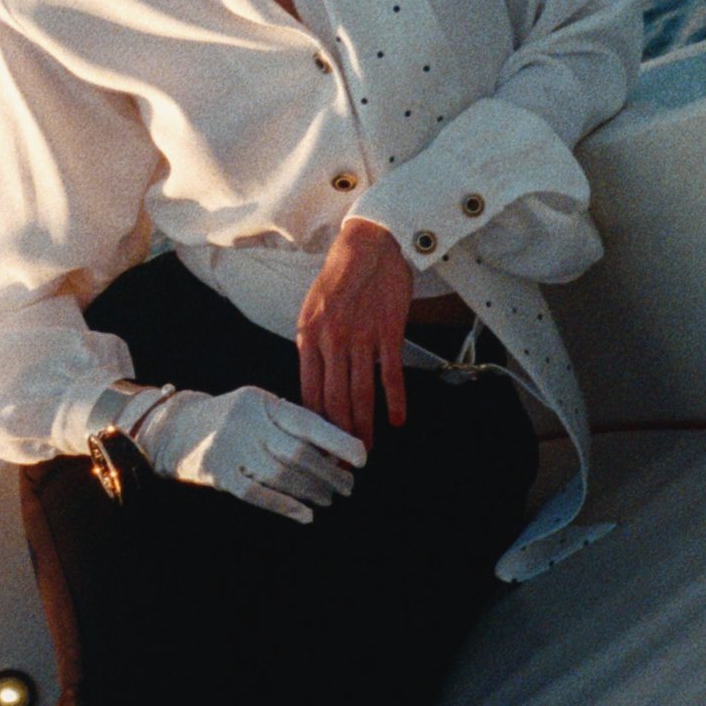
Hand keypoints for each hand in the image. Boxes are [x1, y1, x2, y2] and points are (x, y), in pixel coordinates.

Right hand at [134, 385, 365, 523]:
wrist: (173, 428)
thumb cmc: (229, 418)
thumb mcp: (256, 405)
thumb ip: (289, 421)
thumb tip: (335, 448)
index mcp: (261, 401)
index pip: (306, 422)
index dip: (337, 441)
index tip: (362, 458)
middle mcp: (246, 423)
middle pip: (297, 453)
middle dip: (328, 472)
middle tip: (348, 486)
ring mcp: (230, 450)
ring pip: (281, 475)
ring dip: (312, 491)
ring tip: (330, 498)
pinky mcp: (218, 475)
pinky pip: (258, 494)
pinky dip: (285, 506)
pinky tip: (306, 515)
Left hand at [296, 214, 412, 451]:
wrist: (370, 243)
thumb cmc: (342, 275)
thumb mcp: (314, 308)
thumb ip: (314, 344)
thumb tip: (316, 381)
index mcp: (307, 336)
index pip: (308, 392)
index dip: (314, 424)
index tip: (318, 446)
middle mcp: (331, 340)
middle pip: (334, 400)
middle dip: (338, 436)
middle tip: (343, 461)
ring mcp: (360, 337)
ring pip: (360, 393)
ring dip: (364, 427)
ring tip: (367, 450)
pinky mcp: (387, 331)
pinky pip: (390, 373)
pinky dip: (395, 400)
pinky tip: (397, 420)